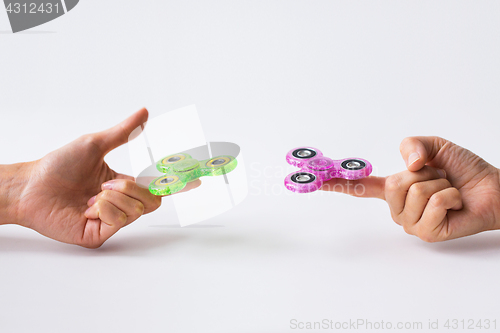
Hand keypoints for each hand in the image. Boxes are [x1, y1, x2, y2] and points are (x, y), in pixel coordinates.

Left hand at [7, 108, 198, 247]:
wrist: (30, 186)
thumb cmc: (57, 165)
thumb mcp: (95, 144)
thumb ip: (124, 132)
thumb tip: (144, 113)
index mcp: (122, 185)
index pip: (156, 186)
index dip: (175, 184)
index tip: (195, 180)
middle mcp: (119, 204)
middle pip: (152, 201)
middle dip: (133, 188)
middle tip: (108, 184)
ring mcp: (110, 221)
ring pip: (137, 210)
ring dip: (115, 197)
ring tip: (93, 194)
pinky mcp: (99, 234)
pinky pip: (119, 220)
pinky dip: (105, 208)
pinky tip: (88, 207)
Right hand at [321, 136, 499, 241]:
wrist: (492, 188)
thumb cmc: (464, 171)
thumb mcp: (435, 146)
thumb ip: (414, 144)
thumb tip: (408, 164)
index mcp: (395, 189)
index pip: (360, 188)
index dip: (337, 183)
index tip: (316, 181)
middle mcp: (398, 208)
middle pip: (394, 184)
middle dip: (423, 173)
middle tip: (437, 178)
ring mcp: (412, 223)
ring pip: (415, 192)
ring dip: (440, 184)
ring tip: (448, 191)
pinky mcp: (428, 233)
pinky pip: (434, 203)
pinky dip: (451, 196)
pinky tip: (455, 203)